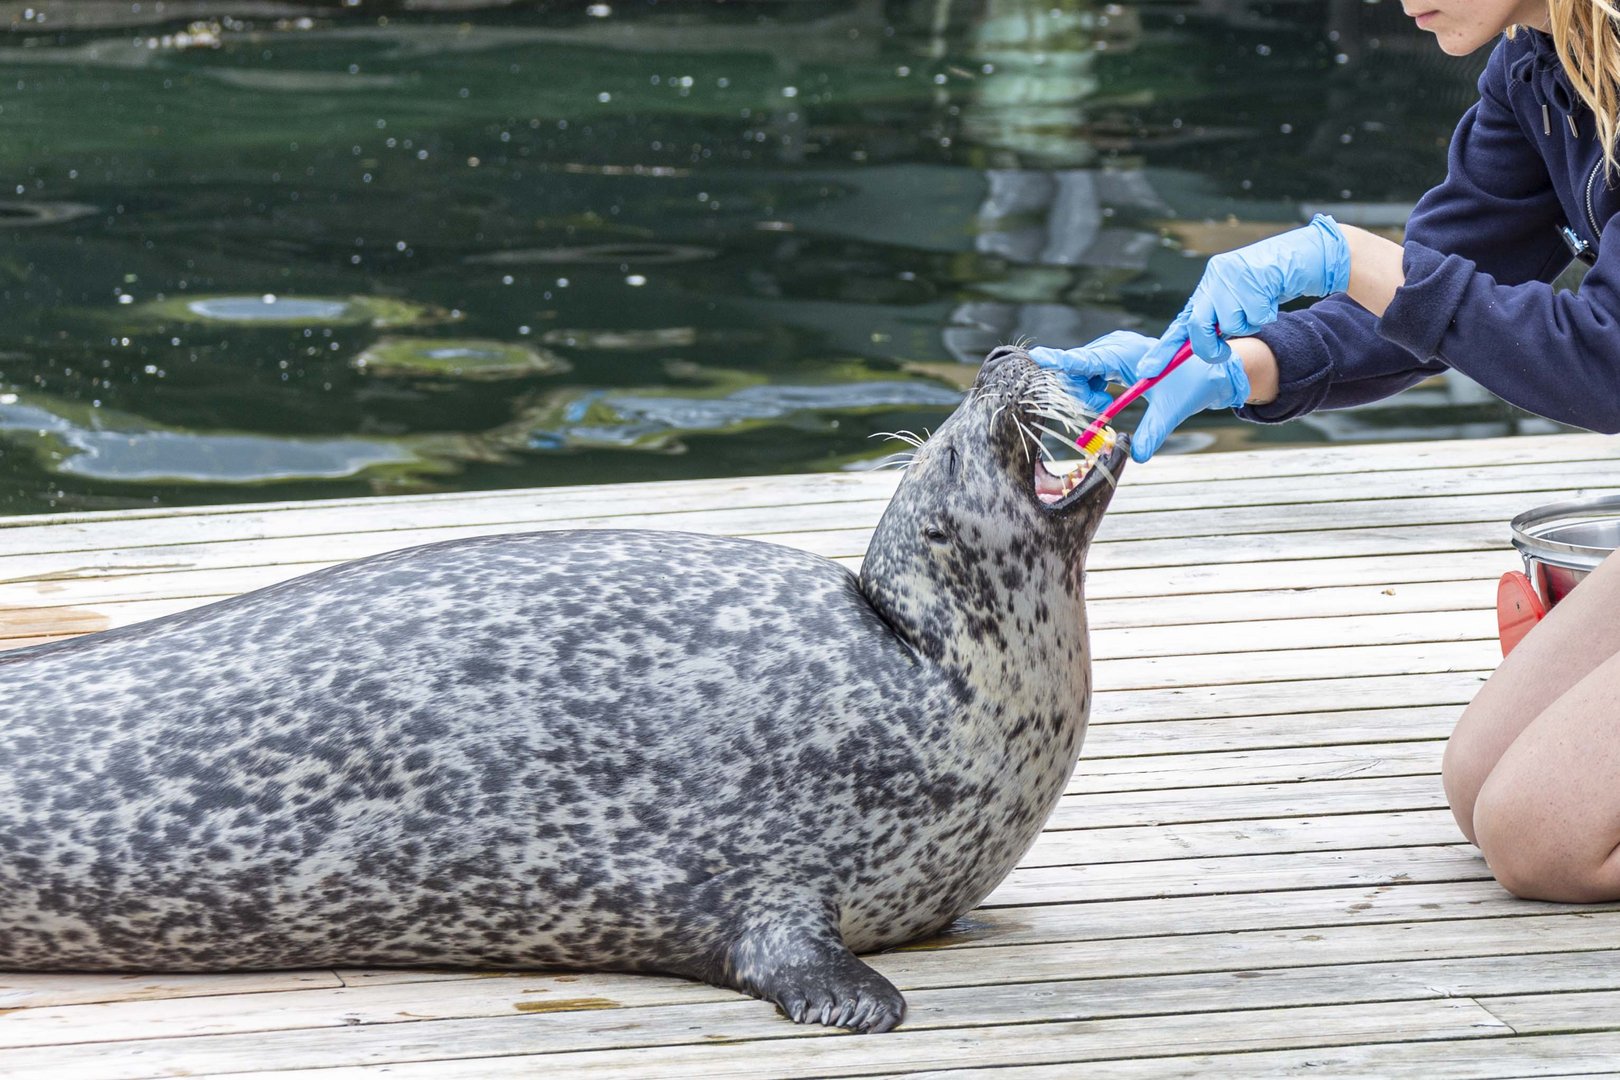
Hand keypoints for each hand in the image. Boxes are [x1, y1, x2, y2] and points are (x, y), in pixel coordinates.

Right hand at [1030, 330, 1249, 461]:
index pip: (1086, 359)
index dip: (1061, 361)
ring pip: (1079, 373)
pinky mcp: (1109, 358)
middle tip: (1100, 407)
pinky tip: (1105, 400)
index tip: (1037, 357)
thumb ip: (1153, 432)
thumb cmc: (1191, 385)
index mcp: (1126, 352)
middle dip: (1079, 392)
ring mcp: (1110, 351)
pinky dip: (1090, 391)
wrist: (1206, 373)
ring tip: (1106, 404)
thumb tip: (1139, 456)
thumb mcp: (1171, 411)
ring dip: (1085, 393)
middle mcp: (1114, 346)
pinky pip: (1086, 374)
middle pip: (1077, 368)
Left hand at [1141, 214, 1349, 375]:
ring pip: (1233, 325)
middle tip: (1223, 351)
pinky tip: (1270, 297)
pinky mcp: (1254, 277)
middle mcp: (1213, 280)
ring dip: (1249, 325)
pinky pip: (1257, 317)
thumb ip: (1216, 322)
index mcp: (1205, 290)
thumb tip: (1203, 351)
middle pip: (1198, 326)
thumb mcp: (1233, 302)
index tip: (1147, 372)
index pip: (1180, 324)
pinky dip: (1266, 315)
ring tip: (1257, 305)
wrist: (1293, 258)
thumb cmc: (1262, 288)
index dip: (1163, 350)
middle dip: (1211, 346)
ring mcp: (1232, 278)